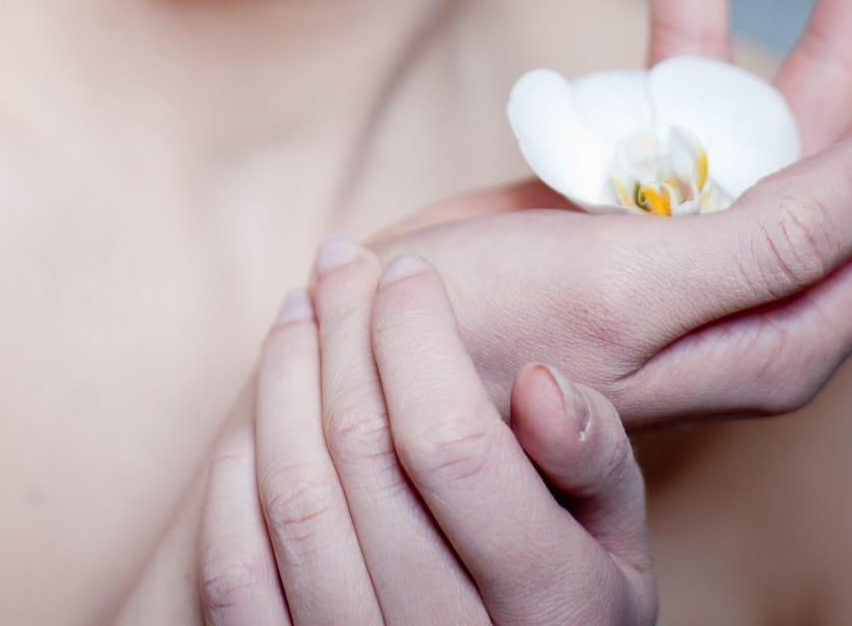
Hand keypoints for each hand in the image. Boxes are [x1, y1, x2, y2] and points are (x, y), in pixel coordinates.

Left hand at [195, 244, 656, 624]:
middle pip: (365, 458)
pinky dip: (236, 474)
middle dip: (346, 332)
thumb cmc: (564, 598)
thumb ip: (594, 457)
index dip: (418, 336)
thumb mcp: (615, 539)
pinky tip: (265, 408)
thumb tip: (536, 381)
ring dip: (284, 381)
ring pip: (296, 504)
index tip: (408, 270)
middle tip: (340, 262)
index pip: (453, 443)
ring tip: (300, 309)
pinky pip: (237, 572)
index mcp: (550, 609)